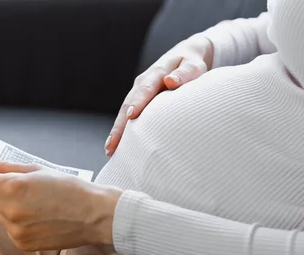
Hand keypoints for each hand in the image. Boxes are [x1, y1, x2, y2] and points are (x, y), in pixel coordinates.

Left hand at [0, 157, 122, 250]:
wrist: (94, 216)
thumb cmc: (70, 189)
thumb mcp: (37, 170)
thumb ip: (3, 166)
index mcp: (14, 188)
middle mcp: (11, 211)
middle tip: (17, 184)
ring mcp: (15, 230)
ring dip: (4, 204)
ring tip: (31, 201)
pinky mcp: (22, 243)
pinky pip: (7, 227)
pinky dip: (14, 219)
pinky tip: (35, 215)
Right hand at [105, 34, 213, 155]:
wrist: (185, 55)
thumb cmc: (191, 63)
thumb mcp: (192, 65)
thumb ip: (184, 73)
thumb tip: (170, 81)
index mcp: (156, 73)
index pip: (146, 89)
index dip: (138, 102)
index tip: (132, 115)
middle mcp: (142, 82)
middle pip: (128, 104)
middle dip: (119, 125)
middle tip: (112, 144)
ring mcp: (138, 91)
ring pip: (124, 112)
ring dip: (117, 131)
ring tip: (110, 150)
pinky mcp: (138, 99)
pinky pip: (128, 115)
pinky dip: (122, 129)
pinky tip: (118, 146)